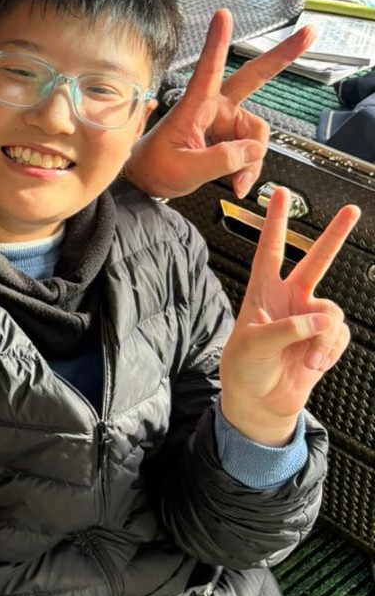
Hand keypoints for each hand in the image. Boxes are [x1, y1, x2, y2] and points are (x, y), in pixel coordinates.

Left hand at [124, 9, 316, 201]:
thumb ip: (221, 160)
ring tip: (237, 180)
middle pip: (252, 78)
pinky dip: (250, 167)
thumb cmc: (155, 168)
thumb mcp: (185, 169)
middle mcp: (214, 107)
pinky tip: (239, 181)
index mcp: (194, 105)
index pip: (208, 69)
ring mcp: (225, 121)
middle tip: (308, 35)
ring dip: (253, 158)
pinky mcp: (231, 136)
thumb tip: (254, 150)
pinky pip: (253, 149)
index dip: (217, 42)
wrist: (149, 181)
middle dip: (281, 57)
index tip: (223, 15)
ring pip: (257, 133)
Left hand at [219, 187, 358, 444]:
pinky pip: (339, 335)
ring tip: (307, 358)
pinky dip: (329, 351)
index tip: (279, 193)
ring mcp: (309, 319)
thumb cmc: (245, 369)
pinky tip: (314, 363)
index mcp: (263, 292)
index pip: (269, 249)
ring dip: (323, 338)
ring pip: (332, 312)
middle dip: (333, 236)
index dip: (274, 221)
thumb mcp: (255, 345)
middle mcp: (289, 299)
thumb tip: (321, 320)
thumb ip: (288, 328)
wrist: (260, 402)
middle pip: (316, 261)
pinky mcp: (324, 339)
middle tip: (351, 210)